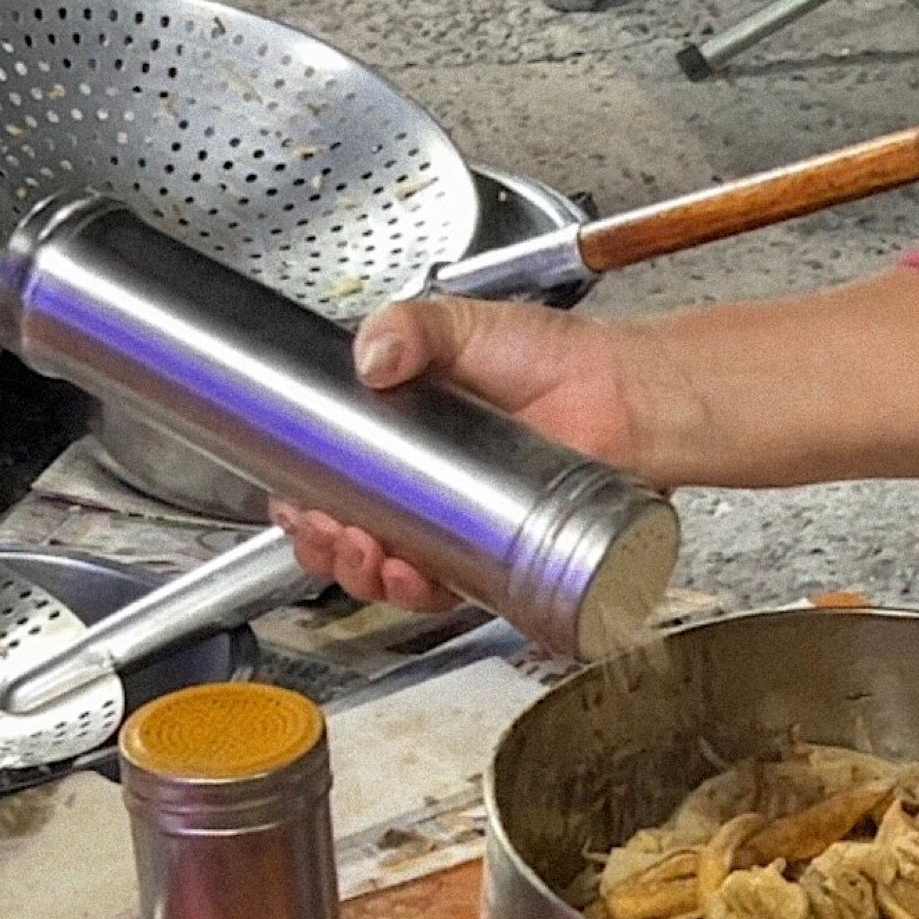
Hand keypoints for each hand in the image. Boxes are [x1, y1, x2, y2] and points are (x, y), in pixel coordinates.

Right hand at [273, 296, 700, 608]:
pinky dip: (419, 593)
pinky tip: (410, 575)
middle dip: (323, 544)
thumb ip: (412, 328)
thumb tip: (368, 358)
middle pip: (346, 535)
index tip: (292, 499)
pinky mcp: (497, 556)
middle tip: (327, 529)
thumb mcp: (466, 325)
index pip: (327, 479)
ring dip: (363, 574)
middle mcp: (422, 487)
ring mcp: (457, 526)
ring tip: (367, 552)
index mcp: (398, 436)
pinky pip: (448, 590)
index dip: (302, 499)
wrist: (625, 397)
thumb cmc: (556, 359)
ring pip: (388, 571)